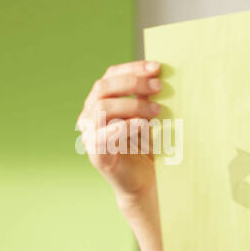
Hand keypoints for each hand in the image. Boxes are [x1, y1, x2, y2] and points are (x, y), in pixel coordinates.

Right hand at [76, 59, 163, 201]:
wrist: (145, 184)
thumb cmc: (146, 148)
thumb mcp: (148, 117)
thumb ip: (147, 98)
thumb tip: (158, 74)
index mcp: (101, 102)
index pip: (110, 76)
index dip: (131, 68)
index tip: (156, 67)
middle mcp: (90, 116)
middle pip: (102, 88)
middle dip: (132, 83)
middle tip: (159, 86)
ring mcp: (90, 135)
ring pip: (102, 108)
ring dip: (132, 105)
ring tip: (157, 110)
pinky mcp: (96, 155)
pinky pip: (103, 136)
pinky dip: (123, 127)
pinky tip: (142, 124)